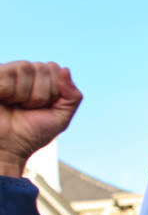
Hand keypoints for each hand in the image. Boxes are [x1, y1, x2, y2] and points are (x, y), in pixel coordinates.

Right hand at [0, 61, 82, 177]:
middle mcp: (23, 72)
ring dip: (24, 94)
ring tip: (16, 105)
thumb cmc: (32, 132)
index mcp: (41, 79)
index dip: (53, 91)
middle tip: (28, 108)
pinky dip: (8, 91)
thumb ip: (72, 96)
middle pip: (42, 68)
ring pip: (25, 67)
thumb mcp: (61, 117)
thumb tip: (66, 69)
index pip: (55, 68)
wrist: (8, 147)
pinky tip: (3, 99)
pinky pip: (7, 74)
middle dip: (40, 94)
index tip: (43, 107)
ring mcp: (6, 72)